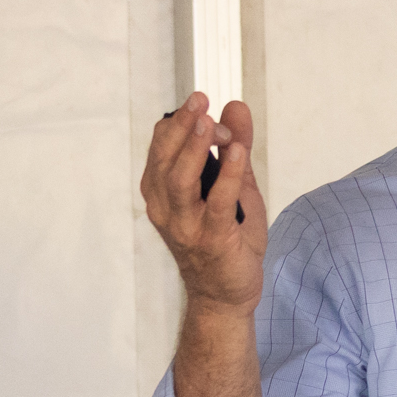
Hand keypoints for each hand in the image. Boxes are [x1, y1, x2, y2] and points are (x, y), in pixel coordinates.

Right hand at [142, 95, 267, 312]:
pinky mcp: (212, 239)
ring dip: (194, 148)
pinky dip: (227, 175)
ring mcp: (186, 226)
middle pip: (164, 159)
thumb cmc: (226, 240)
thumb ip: (233, 147)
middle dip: (181, 126)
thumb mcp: (233, 186)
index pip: (159, 147)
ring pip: (180, 179)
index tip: (202, 104)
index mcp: (162, 193)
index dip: (179, 123)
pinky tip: (237, 153)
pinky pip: (217, 203)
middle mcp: (166, 208)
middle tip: (200, 100)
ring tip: (210, 123)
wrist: (225, 295)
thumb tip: (236, 107)